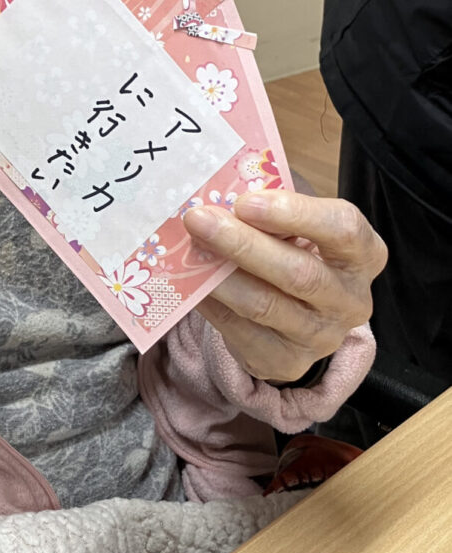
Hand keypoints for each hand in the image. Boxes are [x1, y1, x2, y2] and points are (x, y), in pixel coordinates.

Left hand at [182, 190, 387, 383]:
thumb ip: (272, 207)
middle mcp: (350, 300)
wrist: (300, 313)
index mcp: (363, 254)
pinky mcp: (287, 361)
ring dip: (219, 274)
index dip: (294, 213)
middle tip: (198, 219)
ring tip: (189, 248)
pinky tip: (189, 280)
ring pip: (264, 305)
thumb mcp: (297, 223)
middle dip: (242, 243)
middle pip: (298, 273)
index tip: (245, 202)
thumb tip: (221, 191)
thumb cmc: (296, 249)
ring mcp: (321, 337)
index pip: (342, 229)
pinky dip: (210, 301)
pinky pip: (239, 329)